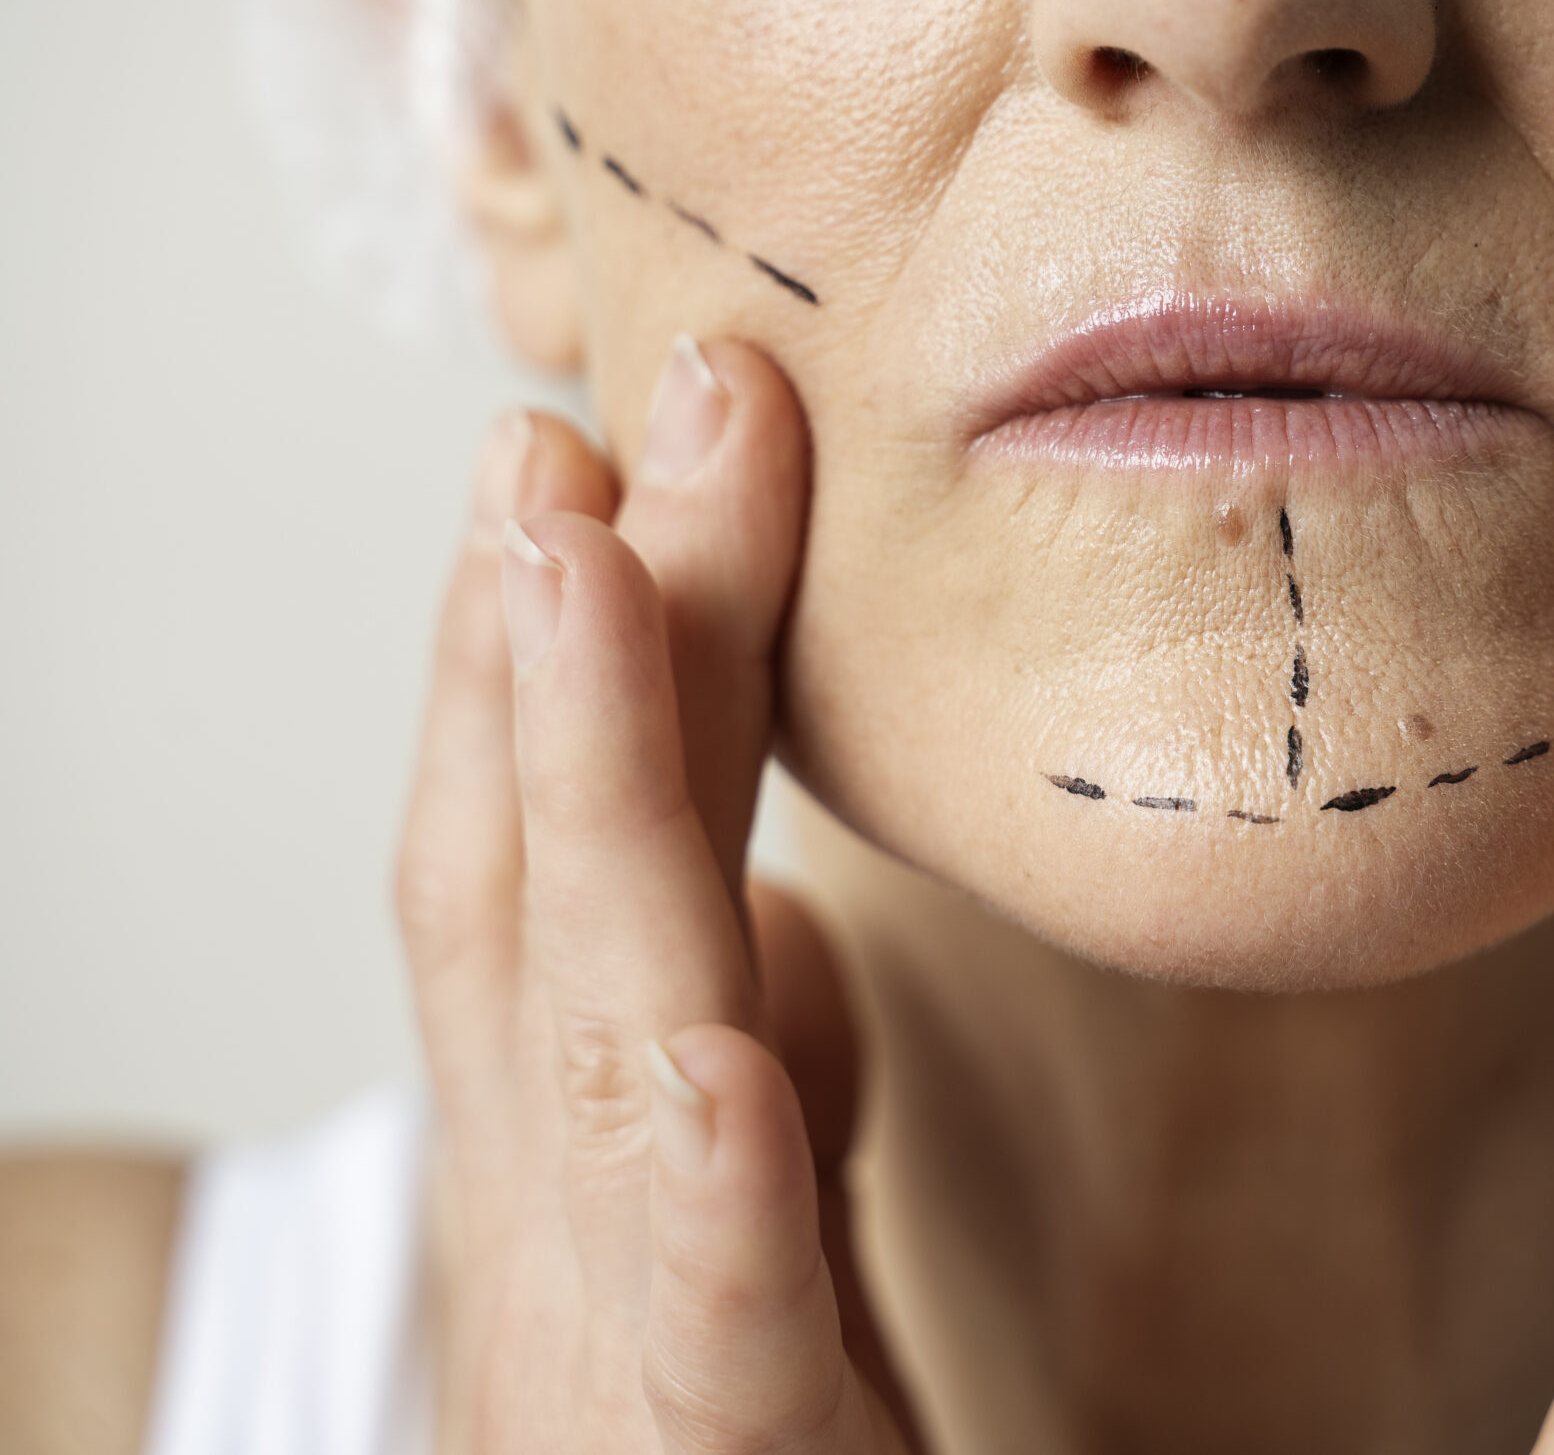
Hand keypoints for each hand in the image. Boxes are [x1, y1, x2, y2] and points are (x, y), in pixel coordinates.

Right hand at [395, 337, 917, 1452]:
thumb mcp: (782, 1269)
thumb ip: (767, 1116)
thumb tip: (765, 946)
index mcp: (599, 1179)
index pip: (570, 884)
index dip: (580, 666)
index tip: (614, 457)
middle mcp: (571, 1253)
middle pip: (553, 913)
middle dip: (569, 656)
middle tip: (597, 413)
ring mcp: (614, 1377)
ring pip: (587, 1061)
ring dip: (582, 807)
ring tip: (575, 568)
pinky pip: (720, 1350)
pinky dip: (703, 1198)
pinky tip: (704, 1050)